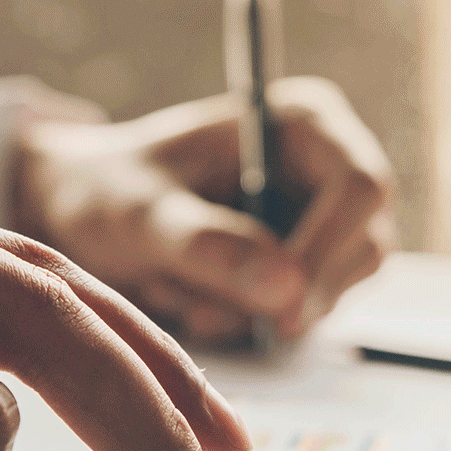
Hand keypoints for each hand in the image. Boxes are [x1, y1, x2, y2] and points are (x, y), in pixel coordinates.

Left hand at [13, 77, 396, 345]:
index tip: (281, 309)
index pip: (361, 188)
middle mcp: (328, 169)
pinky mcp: (306, 272)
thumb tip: (287, 288)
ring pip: (333, 293)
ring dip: (256, 313)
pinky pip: (302, 319)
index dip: (330, 252)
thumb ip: (205, 243)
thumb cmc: (108, 190)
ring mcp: (323, 224)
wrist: (87, 213)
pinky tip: (194, 300)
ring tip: (181, 289)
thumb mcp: (140, 214)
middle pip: (364, 249)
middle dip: (291, 294)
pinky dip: (246, 326)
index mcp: (304, 123)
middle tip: (213, 310)